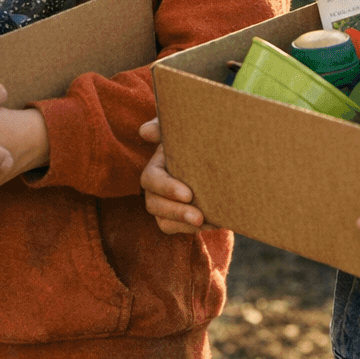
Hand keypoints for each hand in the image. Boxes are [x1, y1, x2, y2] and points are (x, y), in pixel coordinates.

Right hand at [139, 118, 213, 233]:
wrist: (214, 159)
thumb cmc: (196, 140)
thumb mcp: (183, 132)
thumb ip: (164, 128)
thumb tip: (145, 131)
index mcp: (157, 165)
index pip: (151, 179)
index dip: (167, 188)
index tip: (188, 195)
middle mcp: (155, 187)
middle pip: (154, 204)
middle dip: (176, 211)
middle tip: (199, 216)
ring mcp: (163, 204)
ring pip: (163, 220)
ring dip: (183, 224)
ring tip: (207, 223)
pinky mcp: (174, 218)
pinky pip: (174, 229)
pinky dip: (191, 230)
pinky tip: (212, 225)